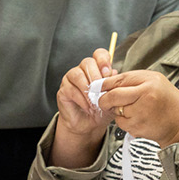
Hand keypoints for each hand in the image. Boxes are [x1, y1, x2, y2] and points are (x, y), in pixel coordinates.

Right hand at [50, 48, 116, 168]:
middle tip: (102, 90)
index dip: (103, 60)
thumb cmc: (102, 109)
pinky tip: (88, 107)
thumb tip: (114, 73)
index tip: (108, 72)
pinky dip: (81, 99)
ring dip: (88, 89)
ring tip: (95, 101)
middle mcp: (83, 70)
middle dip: (96, 76)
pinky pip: (71, 90)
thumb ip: (114, 84)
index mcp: (96, 68)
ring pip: (77, 74)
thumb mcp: (113, 97)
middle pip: (87, 62)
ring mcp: (71, 79)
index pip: (99, 54)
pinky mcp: (63, 90)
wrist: (90, 125)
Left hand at [98, 70, 178, 146]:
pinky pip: (121, 123)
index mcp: (149, 81)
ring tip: (133, 109)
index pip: (118, 80)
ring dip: (117, 110)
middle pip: (113, 96)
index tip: (98, 86)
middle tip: (103, 101)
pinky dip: (124, 121)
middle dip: (104, 99)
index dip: (104, 84)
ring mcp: (141, 114)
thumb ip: (132, 79)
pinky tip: (137, 119)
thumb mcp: (154, 81)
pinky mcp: (138, 128)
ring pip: (116, 110)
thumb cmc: (168, 100)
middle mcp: (145, 96)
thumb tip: (107, 83)